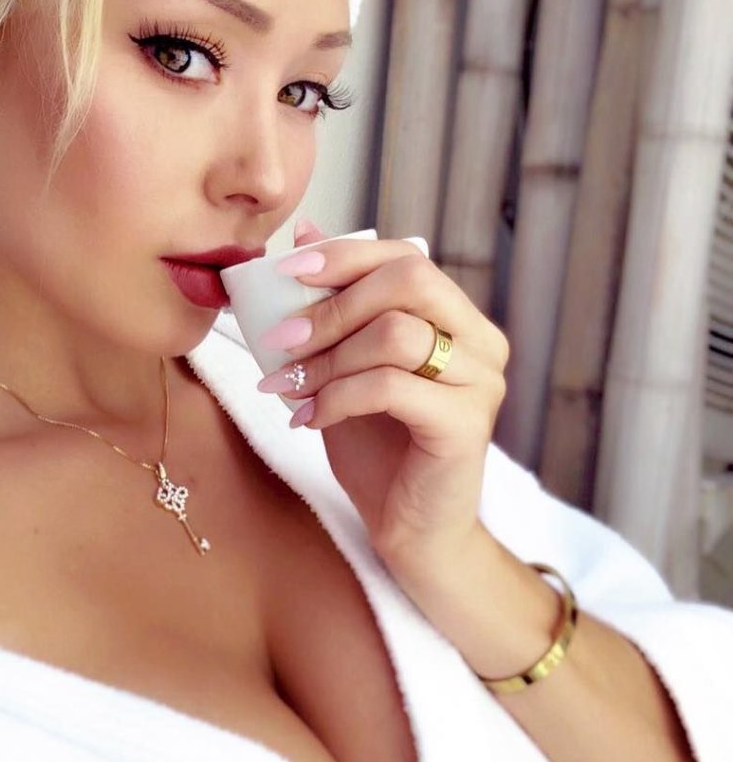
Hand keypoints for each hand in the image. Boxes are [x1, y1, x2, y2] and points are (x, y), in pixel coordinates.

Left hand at [256, 219, 509, 568]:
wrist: (409, 529)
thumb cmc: (379, 446)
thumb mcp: (345, 364)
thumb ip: (334, 303)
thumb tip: (306, 232)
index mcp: (457, 317)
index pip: (407, 257)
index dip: (345, 256)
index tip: (287, 272)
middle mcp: (481, 341)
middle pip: (409, 281)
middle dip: (332, 305)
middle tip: (280, 339)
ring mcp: (481, 382)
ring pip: (395, 333)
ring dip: (326, 358)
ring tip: (289, 386)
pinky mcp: (465, 424)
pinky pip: (390, 386)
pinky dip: (336, 397)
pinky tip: (309, 418)